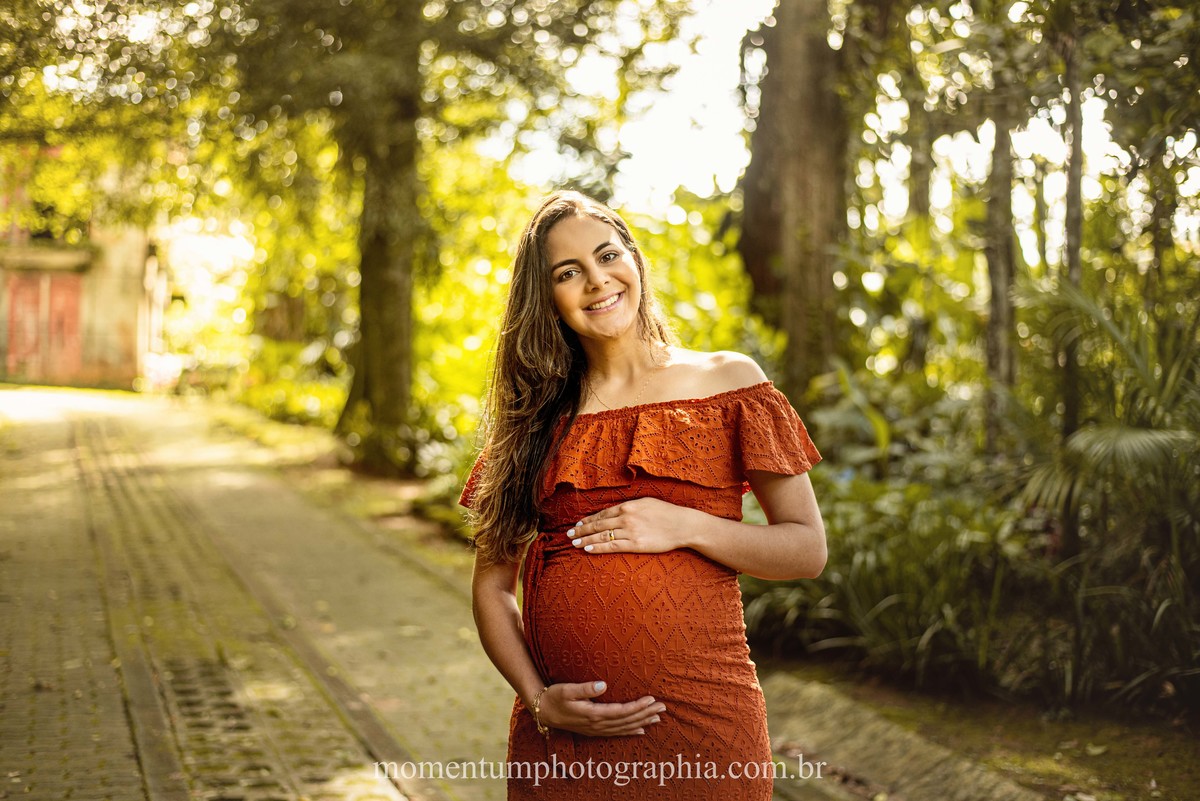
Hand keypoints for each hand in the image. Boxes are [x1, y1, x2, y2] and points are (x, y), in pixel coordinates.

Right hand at [539, 681, 665, 736]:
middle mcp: (597, 724)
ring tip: (658, 718)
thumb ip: (585, 688)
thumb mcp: (566, 689)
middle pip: (627, 720)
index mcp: (592, 714)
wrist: (543, 711)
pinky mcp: (594, 730)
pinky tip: (642, 730)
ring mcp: (596, 729)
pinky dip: (631, 732)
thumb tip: (603, 685)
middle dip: (646, 714)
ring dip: (642, 722)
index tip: (651, 699)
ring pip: (624, 728)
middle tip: (663, 707)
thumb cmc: (554, 696)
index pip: (621, 711)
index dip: (637, 707)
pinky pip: (617, 733)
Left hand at [568, 497, 693, 553]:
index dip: (588, 519)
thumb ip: (630, 506)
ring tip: (574, 542)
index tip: (578, 523)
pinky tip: (588, 548)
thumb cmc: (667, 513)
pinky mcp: (635, 544)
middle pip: (598, 524)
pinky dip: (598, 547)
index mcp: (628, 506)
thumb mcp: (646, 502)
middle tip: (569, 534)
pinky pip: (612, 546)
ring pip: (601, 535)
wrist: (683, 525)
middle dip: (581, 529)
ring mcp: (630, 531)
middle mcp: (626, 517)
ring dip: (585, 538)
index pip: (602, 513)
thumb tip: (616, 511)